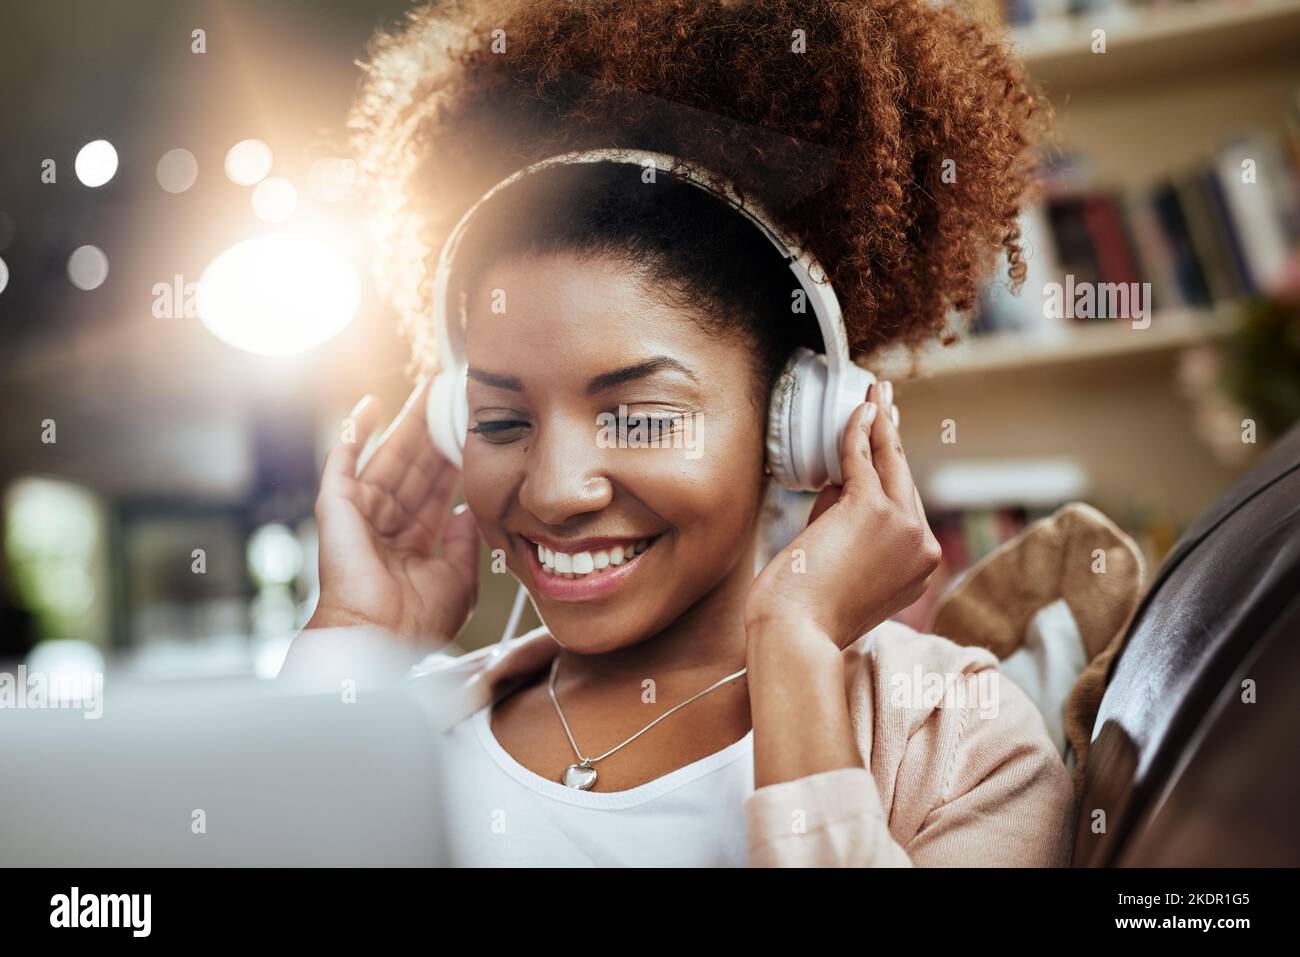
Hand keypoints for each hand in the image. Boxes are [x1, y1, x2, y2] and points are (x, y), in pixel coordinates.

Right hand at [307, 379, 480, 647]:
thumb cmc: (417, 621)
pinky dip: (353, 432)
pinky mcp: (336, 506)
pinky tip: (370, 406)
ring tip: (427, 391)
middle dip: (433, 434)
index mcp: (411, 543)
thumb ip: (464, 544)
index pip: (436, 490)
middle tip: (452, 399)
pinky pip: (342, 461)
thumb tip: (467, 510)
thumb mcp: (458, 579)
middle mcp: (385, 524)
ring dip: (406, 424)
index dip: (453, 461)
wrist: (379, 637)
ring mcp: (359, 513)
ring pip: (387, 457)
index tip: (471, 433)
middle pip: (414, 467)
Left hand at [744, 381, 941, 648]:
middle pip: (905, 480)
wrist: (796, 634)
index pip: (907, 508)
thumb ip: (851, 527)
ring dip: (880, 422)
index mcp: (921, 568)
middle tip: (886, 403)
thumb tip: (840, 481)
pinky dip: (858, 430)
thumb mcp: (846, 568)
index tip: (890, 444)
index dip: (895, 471)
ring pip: (891, 463)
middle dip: (893, 438)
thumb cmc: (807, 611)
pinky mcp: (873, 509)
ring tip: (876, 392)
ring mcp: (904, 527)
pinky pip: (863, 458)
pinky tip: (858, 408)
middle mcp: (923, 548)